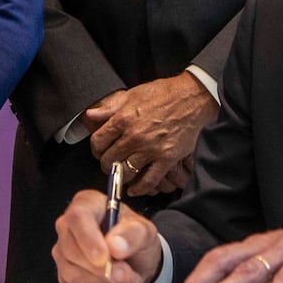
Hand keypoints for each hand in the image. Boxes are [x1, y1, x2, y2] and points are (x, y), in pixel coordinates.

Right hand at [53, 189, 163, 282]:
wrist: (134, 261)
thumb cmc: (135, 238)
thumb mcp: (144, 232)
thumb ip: (133, 234)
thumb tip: (115, 244)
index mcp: (87, 204)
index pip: (78, 217)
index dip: (88, 238)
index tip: (103, 258)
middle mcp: (69, 225)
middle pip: (71, 248)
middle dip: (100, 268)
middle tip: (125, 273)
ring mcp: (64, 250)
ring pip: (72, 272)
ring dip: (103, 281)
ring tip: (124, 276)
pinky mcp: (64, 273)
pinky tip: (112, 282)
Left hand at [85, 74, 216, 196]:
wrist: (192, 98)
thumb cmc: (163, 93)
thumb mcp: (132, 94)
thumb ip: (109, 108)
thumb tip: (90, 115)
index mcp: (124, 119)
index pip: (98, 142)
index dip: (96, 148)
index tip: (99, 150)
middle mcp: (135, 136)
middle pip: (109, 160)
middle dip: (106, 163)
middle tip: (109, 162)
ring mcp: (151, 149)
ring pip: (126, 172)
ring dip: (120, 176)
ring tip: (121, 173)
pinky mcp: (166, 159)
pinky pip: (149, 181)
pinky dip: (139, 189)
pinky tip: (134, 189)